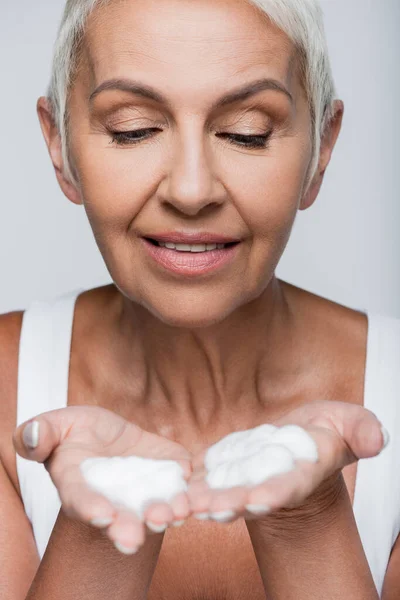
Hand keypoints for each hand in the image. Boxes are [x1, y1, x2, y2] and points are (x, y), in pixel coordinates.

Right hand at [13, 406, 191, 552]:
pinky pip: (174, 474)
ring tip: (173, 514)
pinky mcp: (162, 466)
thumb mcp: (52, 427)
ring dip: (164, 511)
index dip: (91, 508)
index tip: (103, 515)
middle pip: (120, 516)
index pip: (81, 500)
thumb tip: (31, 436)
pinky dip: (182, 477)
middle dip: (130, 527)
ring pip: (152, 503)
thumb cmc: (72, 432)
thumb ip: (38, 435)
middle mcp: (112, 494)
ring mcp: (141, 483)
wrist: (103, 430)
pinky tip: (187, 474)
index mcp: (78, 485)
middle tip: (138, 537)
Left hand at [187, 400, 386, 524]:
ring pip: (220, 495)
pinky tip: (169, 490)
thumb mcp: (348, 422)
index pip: (291, 487)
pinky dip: (187, 486)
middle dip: (230, 505)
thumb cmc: (324, 432)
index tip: (262, 500)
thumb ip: (362, 429)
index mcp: (300, 474)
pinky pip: (203, 480)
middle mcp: (269, 485)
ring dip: (200, 502)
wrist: (296, 442)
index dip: (278, 493)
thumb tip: (379, 438)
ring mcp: (243, 481)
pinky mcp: (223, 473)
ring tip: (181, 507)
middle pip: (249, 498)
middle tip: (209, 510)